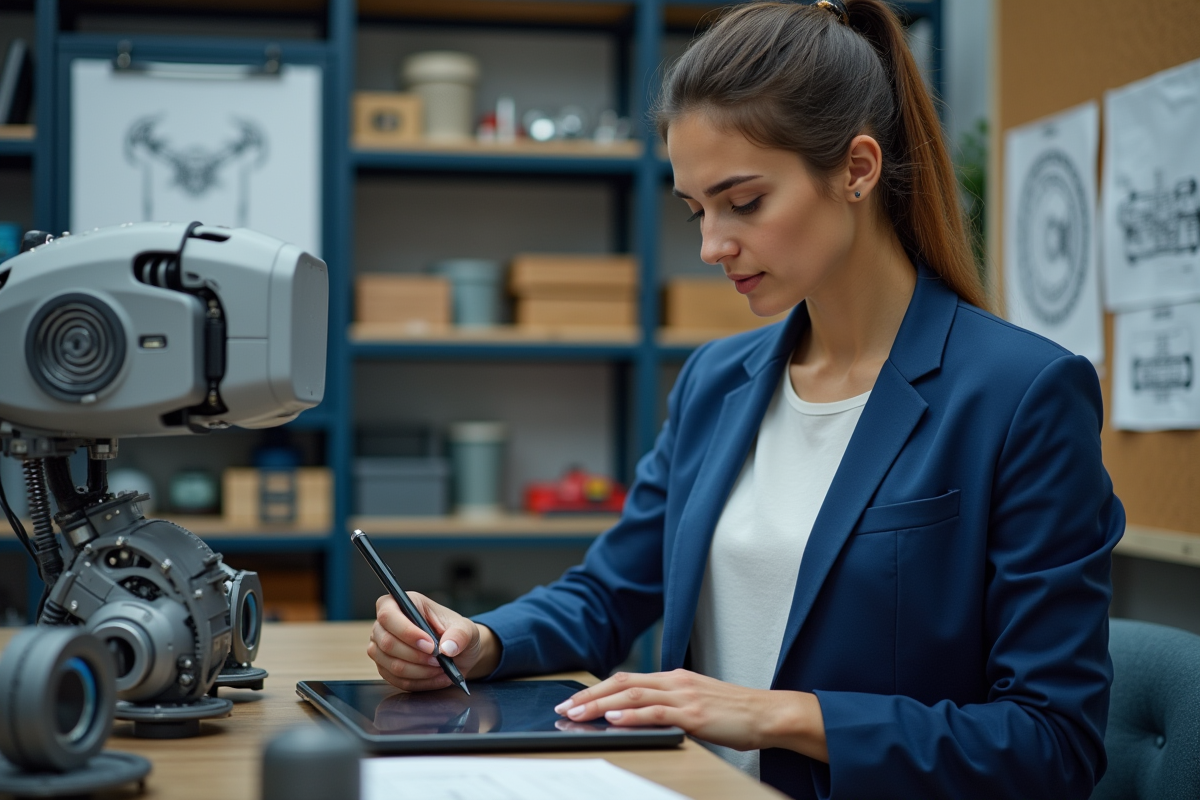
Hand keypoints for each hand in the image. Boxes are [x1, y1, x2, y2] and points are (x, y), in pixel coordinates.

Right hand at [367, 593, 499, 690]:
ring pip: (392, 665)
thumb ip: (459, 635)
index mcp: (405, 603)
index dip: (406, 632)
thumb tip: (447, 648)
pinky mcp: (385, 667)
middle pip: (387, 643)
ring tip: (440, 668)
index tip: (430, 645)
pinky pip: (397, 681)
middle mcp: (387, 624)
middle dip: (417, 657)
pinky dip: (420, 682)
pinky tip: (437, 677)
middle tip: (439, 660)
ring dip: (420, 671)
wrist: (459, 653)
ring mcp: (382, 647)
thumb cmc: (457, 633)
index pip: (388, 615)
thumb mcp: (466, 629)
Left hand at [553, 669, 827, 760]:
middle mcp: (675, 682)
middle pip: (623, 682)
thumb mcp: (697, 703)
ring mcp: (684, 696)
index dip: (598, 689)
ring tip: (579, 714)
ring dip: (601, 705)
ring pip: (633, 694)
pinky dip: (633, 714)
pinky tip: (615, 718)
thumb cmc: (735, 713)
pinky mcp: (694, 714)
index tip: (576, 700)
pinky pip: (657, 712)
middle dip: (590, 696)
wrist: (768, 713)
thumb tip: (639, 716)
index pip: (627, 678)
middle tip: (566, 707)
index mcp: (674, 678)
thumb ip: (670, 705)